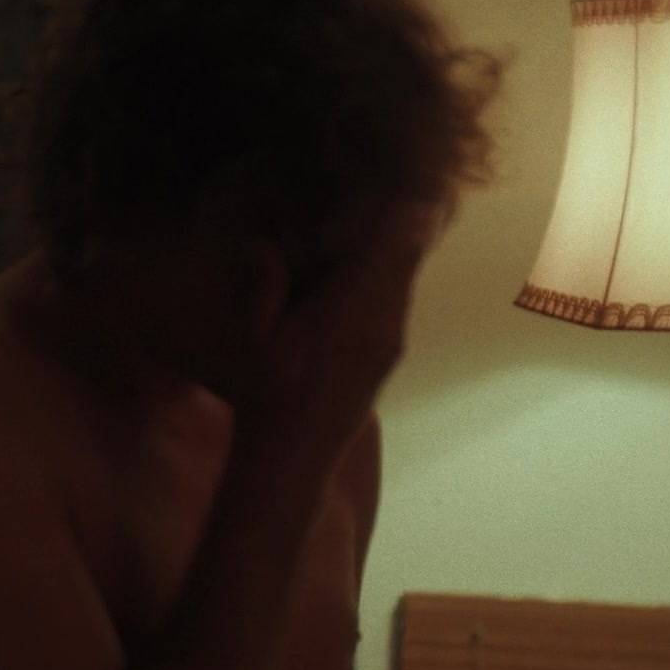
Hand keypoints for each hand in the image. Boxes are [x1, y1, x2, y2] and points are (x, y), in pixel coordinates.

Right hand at [247, 209, 431, 455]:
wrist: (292, 460)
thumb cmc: (268, 397)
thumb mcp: (259, 334)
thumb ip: (267, 282)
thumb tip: (261, 244)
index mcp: (359, 306)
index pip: (400, 231)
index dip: (377, 209)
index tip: (338, 216)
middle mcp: (389, 319)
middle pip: (410, 246)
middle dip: (380, 225)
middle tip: (332, 230)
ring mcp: (394, 339)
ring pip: (403, 273)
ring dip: (376, 255)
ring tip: (329, 257)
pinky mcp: (388, 354)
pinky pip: (393, 299)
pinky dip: (373, 283)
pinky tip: (333, 298)